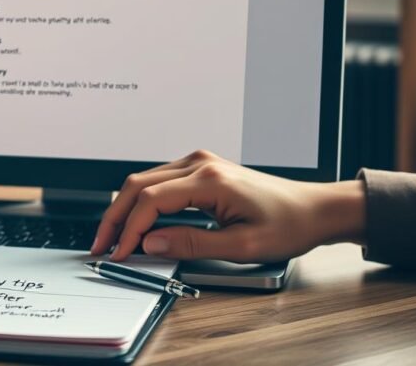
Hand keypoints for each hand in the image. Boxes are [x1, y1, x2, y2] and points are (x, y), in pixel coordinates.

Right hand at [91, 150, 365, 262]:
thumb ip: (192, 244)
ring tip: (114, 238)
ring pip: (144, 180)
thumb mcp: (242, 245)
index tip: (119, 253)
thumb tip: (151, 243)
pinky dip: (141, 202)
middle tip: (102, 245)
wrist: (313, 209)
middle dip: (116, 217)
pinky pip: (158, 181)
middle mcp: (199, 163)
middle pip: (138, 185)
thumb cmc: (287, 223)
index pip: (151, 200)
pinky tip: (137, 223)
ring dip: (125, 208)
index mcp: (209, 179)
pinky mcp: (200, 170)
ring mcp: (199, 163)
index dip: (130, 229)